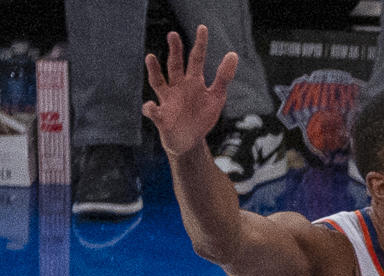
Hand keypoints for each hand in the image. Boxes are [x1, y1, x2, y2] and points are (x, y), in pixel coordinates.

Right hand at [143, 26, 237, 157]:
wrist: (189, 141)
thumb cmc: (201, 116)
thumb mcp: (216, 97)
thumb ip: (223, 77)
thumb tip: (233, 54)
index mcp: (192, 81)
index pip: (196, 59)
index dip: (200, 44)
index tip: (202, 28)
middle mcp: (177, 87)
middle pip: (175, 66)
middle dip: (175, 51)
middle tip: (173, 35)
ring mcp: (167, 101)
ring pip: (158, 83)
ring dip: (154, 71)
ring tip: (150, 57)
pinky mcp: (160, 117)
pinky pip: (152, 111)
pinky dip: (150, 108)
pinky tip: (151, 106)